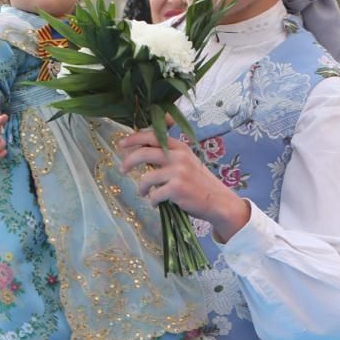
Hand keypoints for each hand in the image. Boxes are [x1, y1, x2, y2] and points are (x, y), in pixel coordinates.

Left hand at [116, 128, 250, 240]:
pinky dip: (153, 200)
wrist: (218, 202)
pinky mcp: (176, 189)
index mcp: (180, 147)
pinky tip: (156, 203)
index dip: (134, 138)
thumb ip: (169, 155)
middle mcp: (179, 156)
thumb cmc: (199, 183)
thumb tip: (142, 152)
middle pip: (144, 153)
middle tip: (122, 170)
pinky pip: (154, 194)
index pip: (153, 136)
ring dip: (141, 187)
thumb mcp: (187, 162)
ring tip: (143, 193)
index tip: (122, 144)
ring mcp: (178, 172)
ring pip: (147, 177)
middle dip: (129, 161)